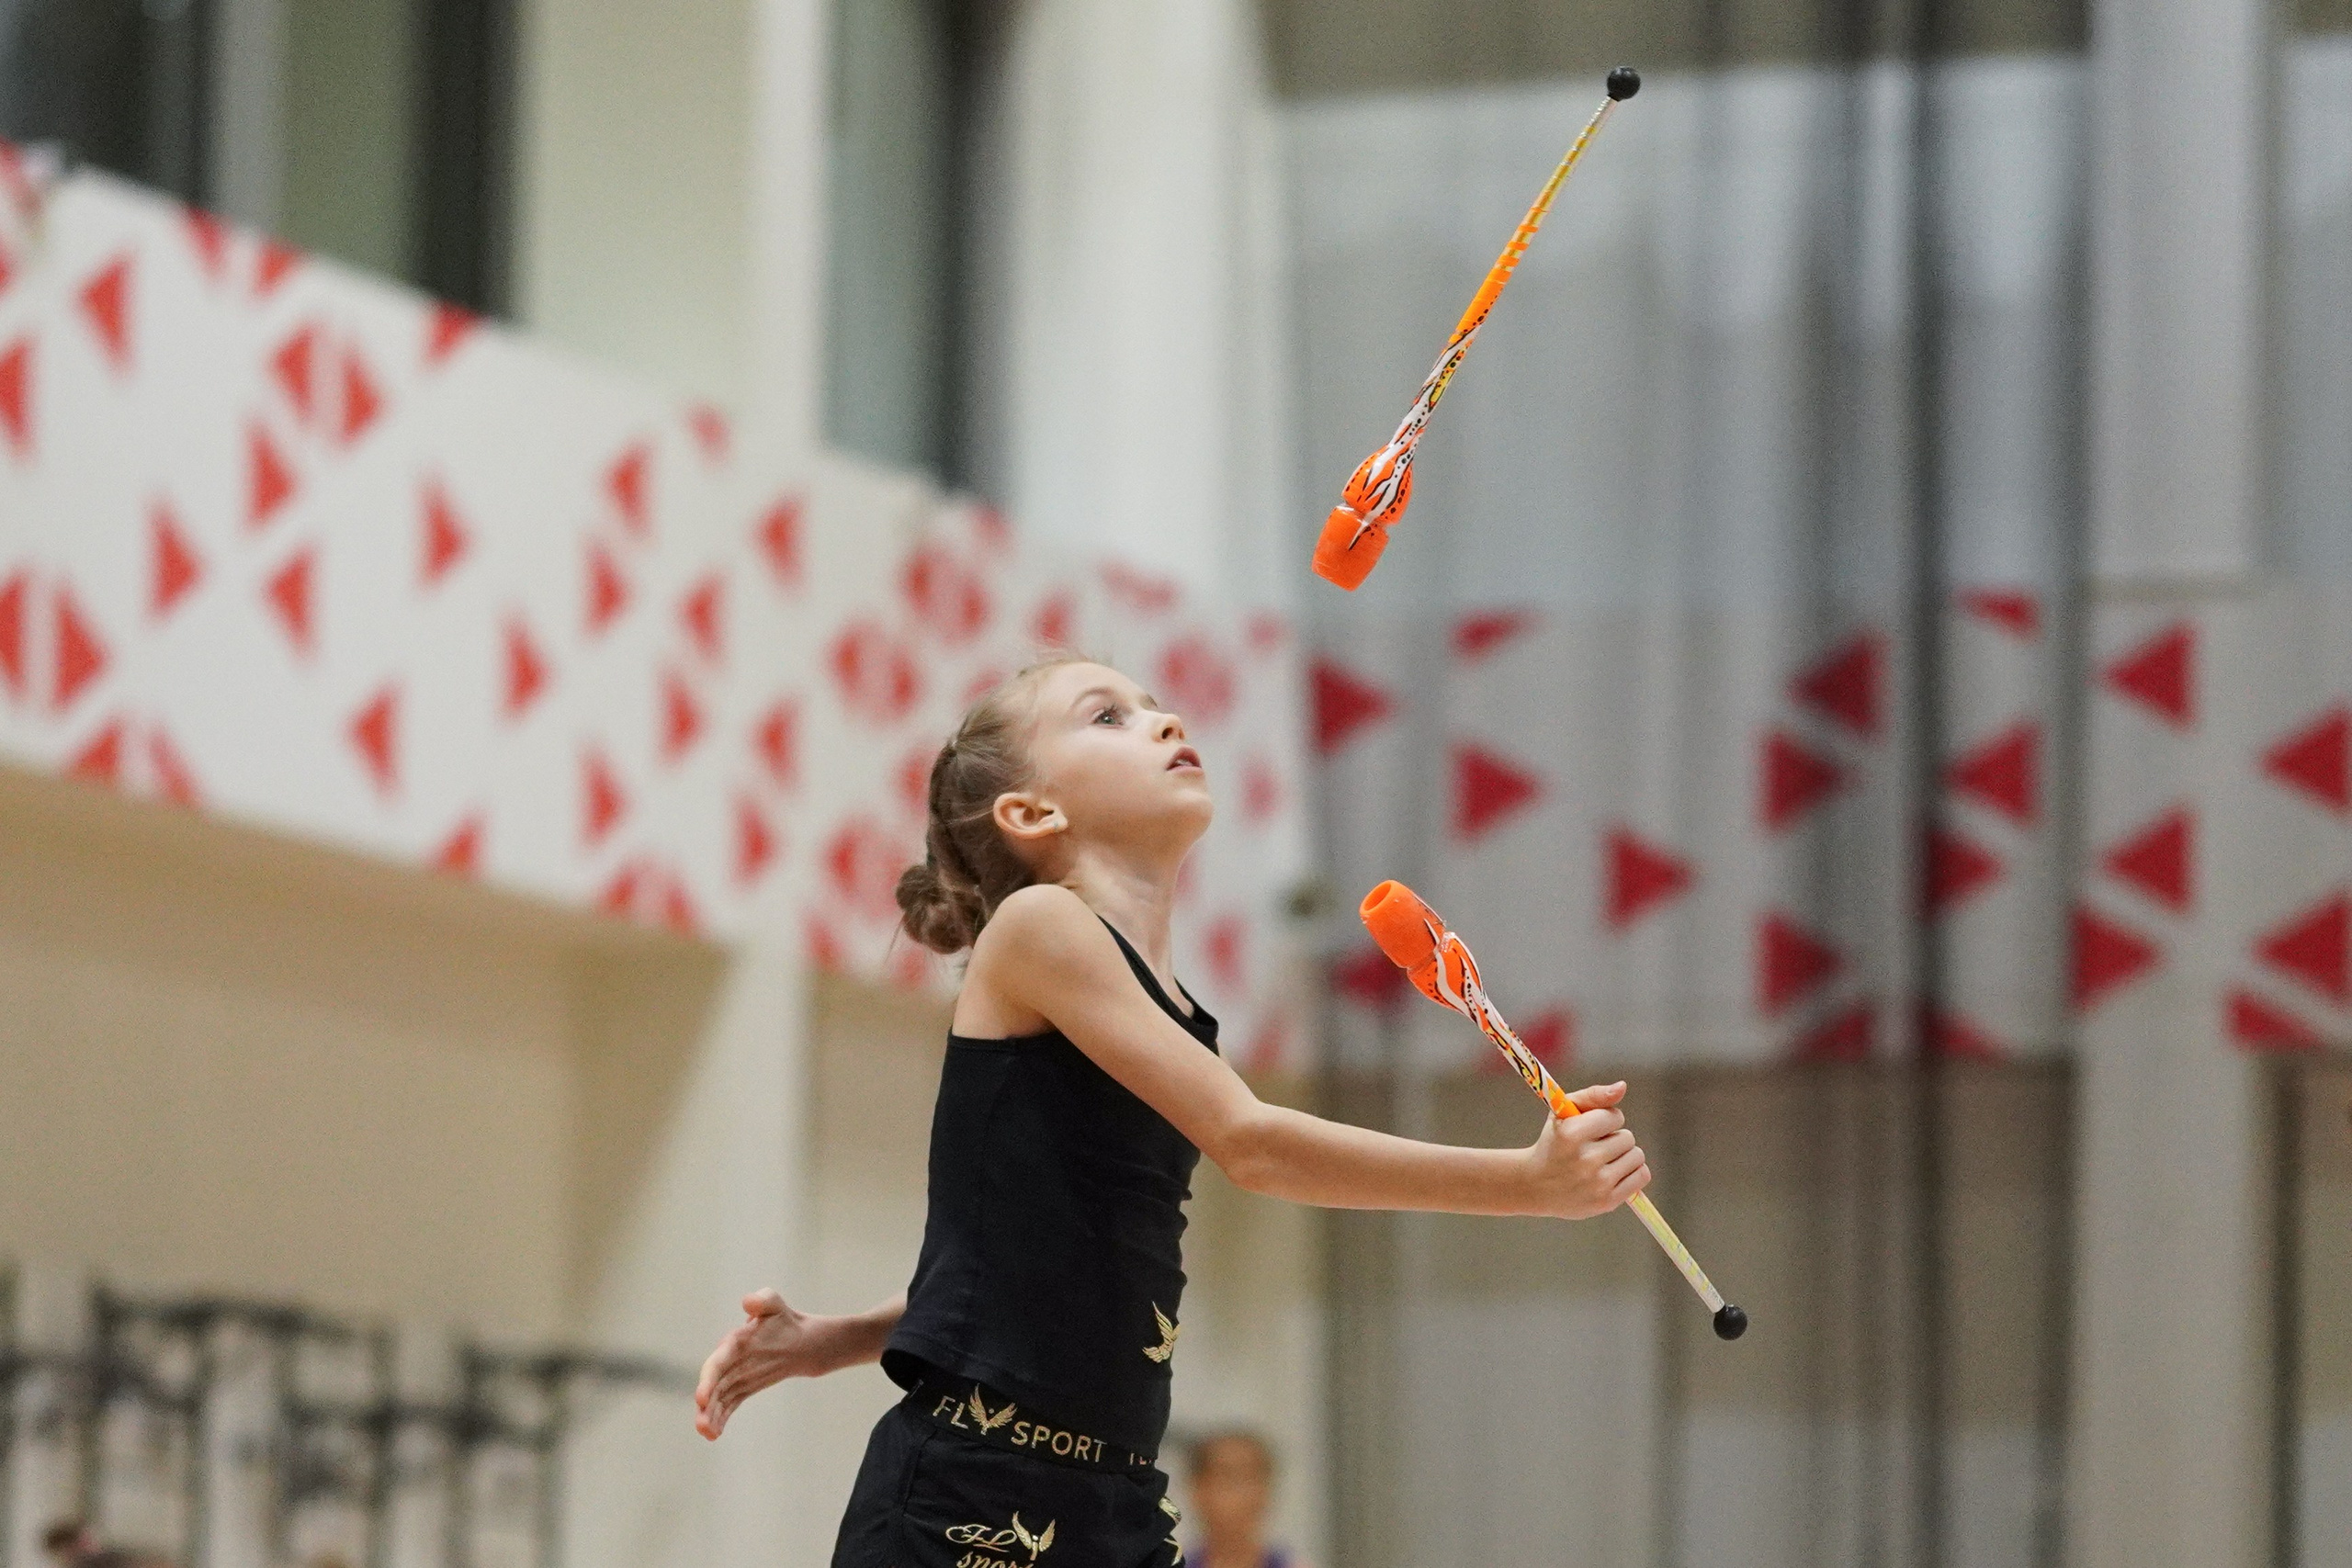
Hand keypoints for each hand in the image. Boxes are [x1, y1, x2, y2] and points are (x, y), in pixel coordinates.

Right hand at [694, 1289, 827, 1439]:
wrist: (798, 1340)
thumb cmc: (782, 1320)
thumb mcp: (775, 1305)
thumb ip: (762, 1300)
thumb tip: (748, 1302)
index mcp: (732, 1344)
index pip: (716, 1364)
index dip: (707, 1381)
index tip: (701, 1398)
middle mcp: (728, 1362)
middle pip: (712, 1387)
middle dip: (705, 1407)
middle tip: (702, 1426)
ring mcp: (733, 1377)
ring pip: (717, 1400)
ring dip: (710, 1417)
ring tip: (708, 1434)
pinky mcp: (741, 1388)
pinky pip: (728, 1405)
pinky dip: (720, 1418)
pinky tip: (715, 1435)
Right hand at [1525, 1081, 1649, 1219]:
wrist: (1536, 1186)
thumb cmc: (1554, 1143)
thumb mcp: (1563, 1113)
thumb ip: (1593, 1095)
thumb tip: (1622, 1087)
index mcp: (1571, 1133)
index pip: (1614, 1117)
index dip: (1605, 1120)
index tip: (1592, 1128)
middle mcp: (1585, 1159)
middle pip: (1627, 1137)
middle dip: (1614, 1138)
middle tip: (1594, 1146)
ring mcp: (1597, 1183)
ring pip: (1637, 1156)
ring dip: (1624, 1155)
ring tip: (1604, 1160)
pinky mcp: (1607, 1201)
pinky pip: (1641, 1176)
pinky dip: (1633, 1172)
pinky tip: (1614, 1172)